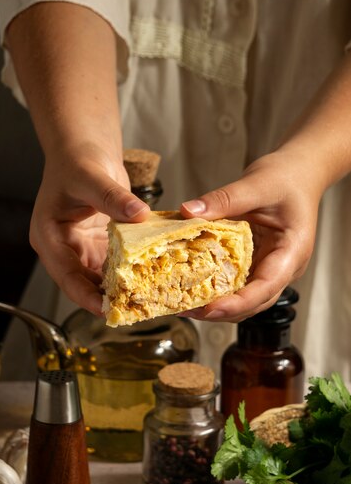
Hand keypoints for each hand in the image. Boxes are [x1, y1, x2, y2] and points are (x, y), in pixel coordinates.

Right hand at [29, 145, 149, 314]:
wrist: (85, 151)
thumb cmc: (77, 161)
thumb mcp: (91, 177)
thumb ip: (112, 197)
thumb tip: (138, 213)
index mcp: (49, 237)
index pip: (65, 275)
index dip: (84, 295)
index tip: (105, 309)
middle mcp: (64, 249)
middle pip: (83, 284)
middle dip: (106, 299)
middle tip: (133, 311)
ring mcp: (83, 250)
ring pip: (100, 280)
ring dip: (121, 290)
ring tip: (145, 303)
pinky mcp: (100, 247)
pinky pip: (115, 267)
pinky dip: (130, 274)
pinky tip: (151, 281)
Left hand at [180, 148, 327, 321]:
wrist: (300, 172)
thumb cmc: (287, 178)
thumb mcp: (256, 184)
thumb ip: (223, 200)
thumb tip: (188, 211)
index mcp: (292, 252)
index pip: (266, 288)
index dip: (237, 303)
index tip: (209, 309)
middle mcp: (283, 267)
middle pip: (253, 303)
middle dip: (220, 311)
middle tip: (185, 310)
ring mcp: (270, 268)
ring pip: (244, 299)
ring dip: (216, 306)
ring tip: (183, 304)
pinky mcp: (256, 264)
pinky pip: (237, 283)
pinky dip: (216, 290)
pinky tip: (192, 287)